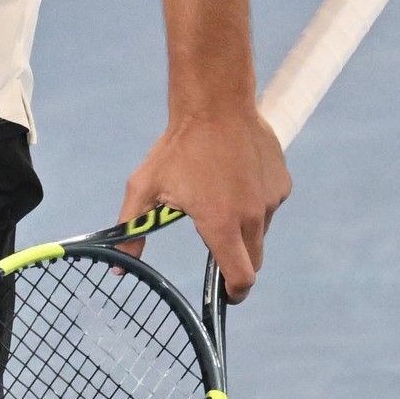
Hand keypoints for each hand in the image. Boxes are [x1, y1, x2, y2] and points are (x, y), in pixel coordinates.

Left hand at [118, 107, 290, 300]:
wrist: (216, 103)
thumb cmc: (178, 147)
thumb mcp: (145, 188)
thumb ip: (131, 230)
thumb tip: (118, 268)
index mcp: (221, 224)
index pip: (241, 278)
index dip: (234, 294)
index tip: (225, 296)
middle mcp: (252, 216)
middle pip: (253, 261)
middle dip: (238, 264)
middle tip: (218, 250)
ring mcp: (270, 200)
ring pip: (261, 231)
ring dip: (244, 227)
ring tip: (220, 197)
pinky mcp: (281, 183)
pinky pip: (269, 205)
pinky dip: (255, 202)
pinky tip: (235, 178)